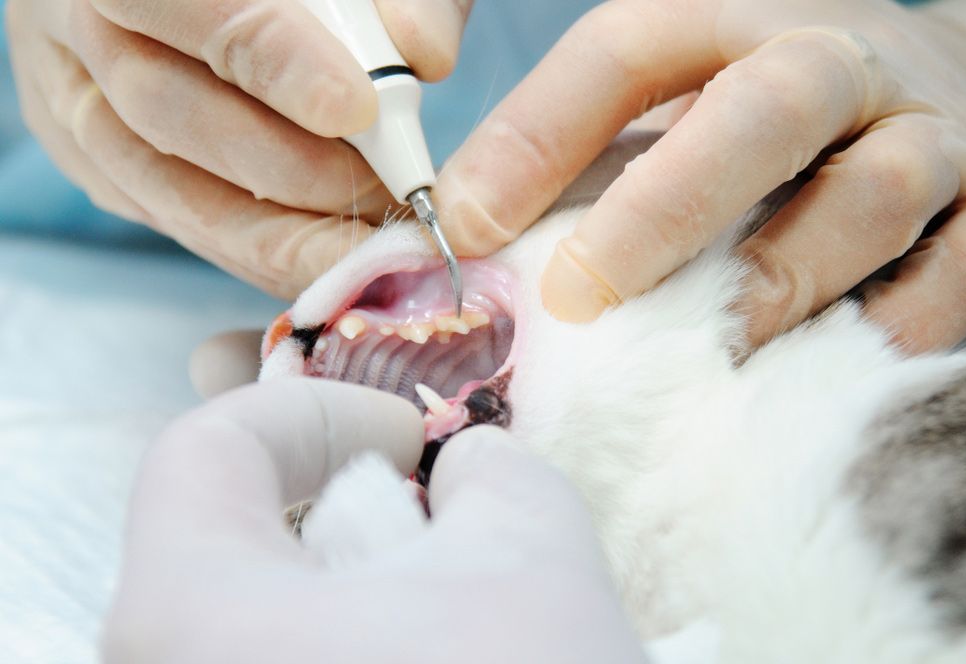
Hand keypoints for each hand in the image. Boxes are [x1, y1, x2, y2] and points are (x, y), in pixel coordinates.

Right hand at [6, 0, 470, 299]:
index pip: (182, 3)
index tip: (359, 107)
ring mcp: (68, 104)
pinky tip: (317, 248)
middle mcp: (68, 27)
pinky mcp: (91, 163)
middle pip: (163, 109)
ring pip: (162, 186)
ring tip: (363, 235)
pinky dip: (252, 242)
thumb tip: (426, 57)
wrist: (215, 8)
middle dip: (286, 165)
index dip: (271, 62)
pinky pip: (168, 219)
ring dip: (274, 226)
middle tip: (381, 189)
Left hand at [102, 378, 647, 663]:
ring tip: (463, 627)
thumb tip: (466, 478)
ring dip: (368, 605)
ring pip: (267, 634)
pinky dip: (360, 661)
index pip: (208, 453)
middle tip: (447, 531)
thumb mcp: (537, 556)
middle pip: (234, 550)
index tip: (414, 435)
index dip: (319, 412)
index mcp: (189, 619)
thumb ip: (495, 473)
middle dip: (352, 520)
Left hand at [434, 0, 965, 352]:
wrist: (955, 93)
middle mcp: (846, 65)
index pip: (627, 50)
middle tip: (580, 297)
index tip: (463, 228)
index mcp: (745, 20)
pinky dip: (877, 337)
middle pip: (767, 110)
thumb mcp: (677, 96)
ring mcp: (935, 141)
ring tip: (702, 355)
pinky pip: (952, 286)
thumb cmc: (774, 114)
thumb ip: (575, 143)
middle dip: (666, 210)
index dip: (537, 136)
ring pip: (870, 203)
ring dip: (774, 288)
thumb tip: (461, 231)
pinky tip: (808, 373)